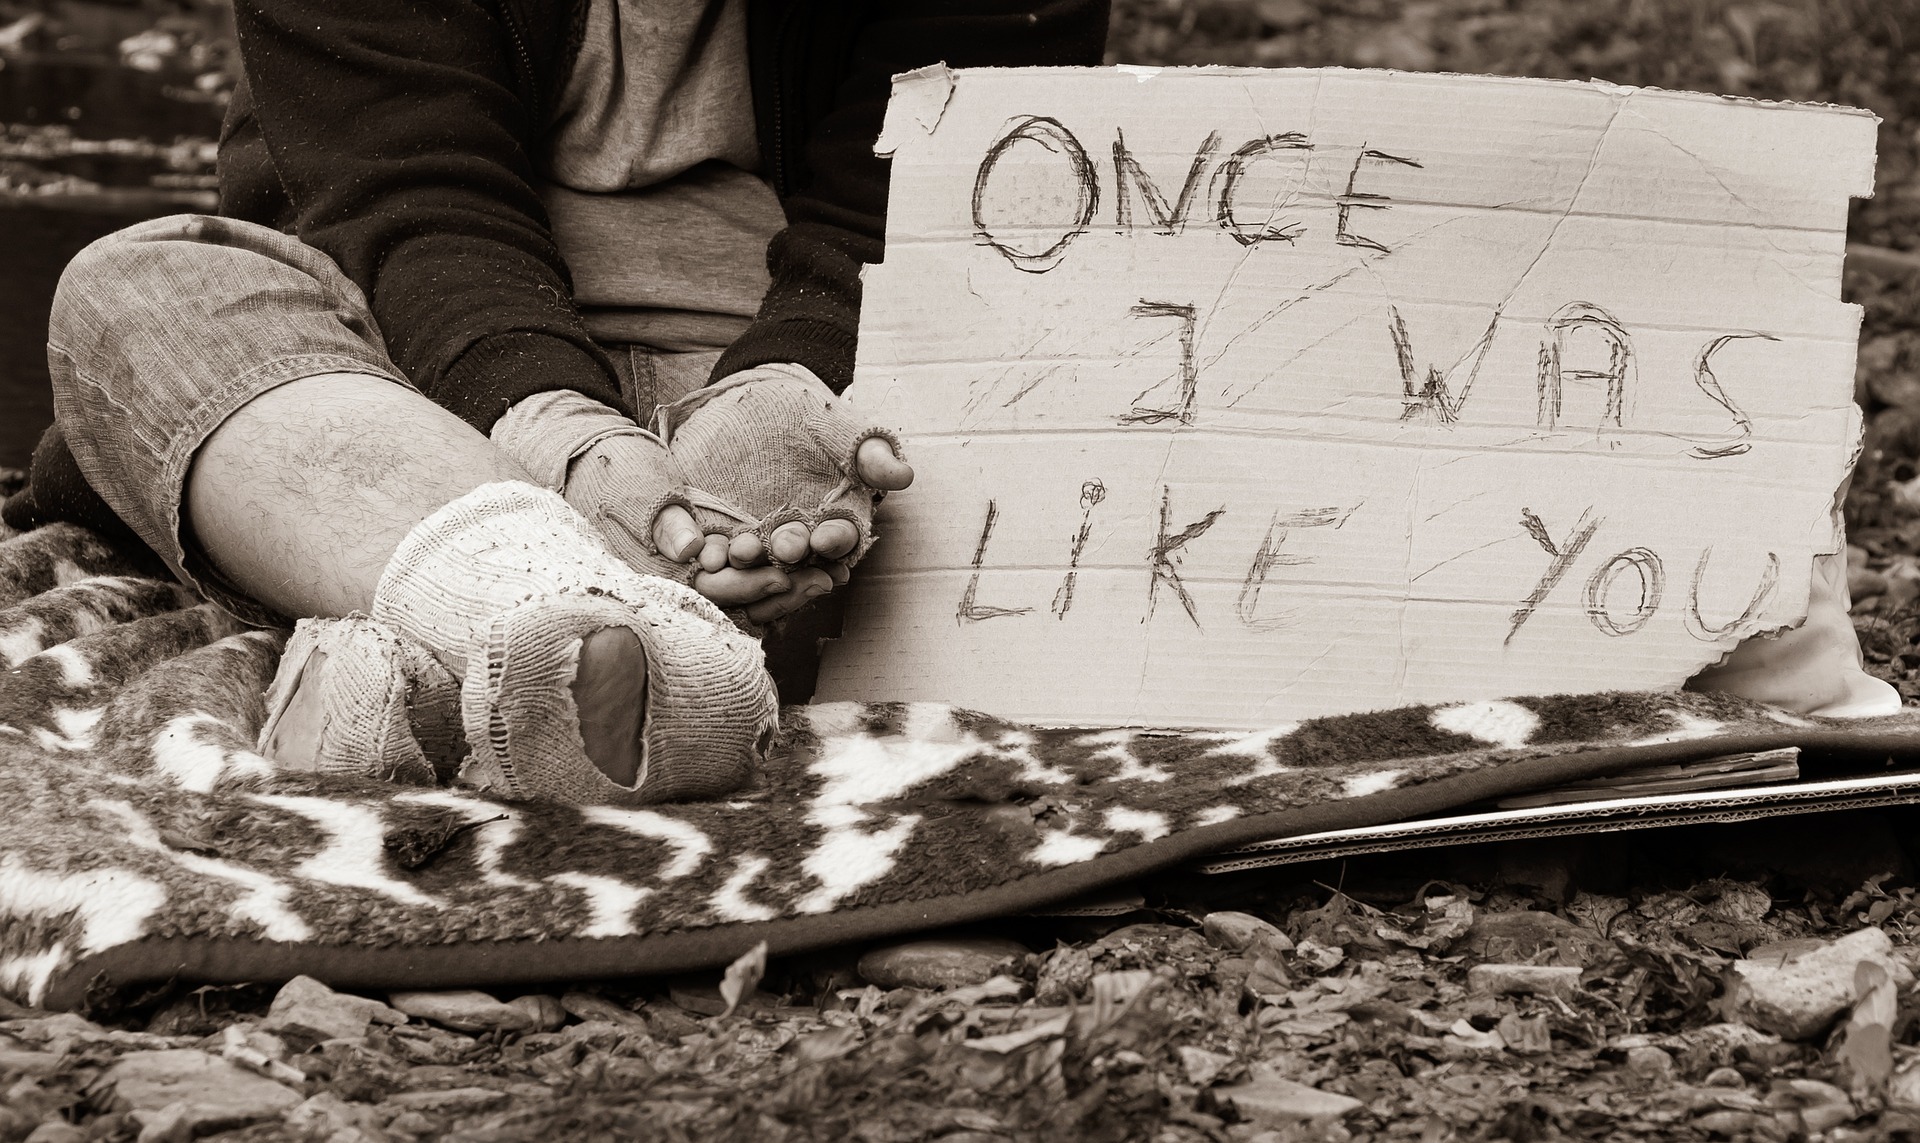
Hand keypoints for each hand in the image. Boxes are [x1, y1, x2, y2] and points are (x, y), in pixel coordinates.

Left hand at [666, 364, 912, 622]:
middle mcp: (796, 545)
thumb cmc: (804, 417)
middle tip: (783, 547)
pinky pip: (715, 557)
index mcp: (832, 525)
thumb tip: (904, 475)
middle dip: (790, 555)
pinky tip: (704, 554)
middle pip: (797, 562)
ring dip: (749, 565)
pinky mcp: (717, 539)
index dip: (834, 541)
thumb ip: (869, 452)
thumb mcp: (838, 427)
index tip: (827, 537)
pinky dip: (710, 558)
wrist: (748, 406)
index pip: (839, 540)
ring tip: (740, 551)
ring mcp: (755, 546)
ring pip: (756, 569)